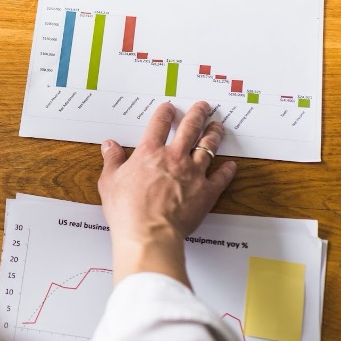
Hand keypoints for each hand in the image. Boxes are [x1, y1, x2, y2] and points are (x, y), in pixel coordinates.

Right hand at [98, 101, 236, 287]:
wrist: (149, 233)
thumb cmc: (127, 210)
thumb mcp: (109, 182)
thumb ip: (112, 160)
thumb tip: (109, 146)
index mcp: (149, 153)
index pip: (159, 124)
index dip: (165, 113)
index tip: (169, 108)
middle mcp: (174, 157)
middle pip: (190, 128)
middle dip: (197, 114)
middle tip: (202, 107)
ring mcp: (194, 173)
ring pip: (208, 147)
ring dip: (214, 134)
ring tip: (217, 126)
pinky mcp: (207, 191)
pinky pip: (221, 177)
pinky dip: (227, 170)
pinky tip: (230, 165)